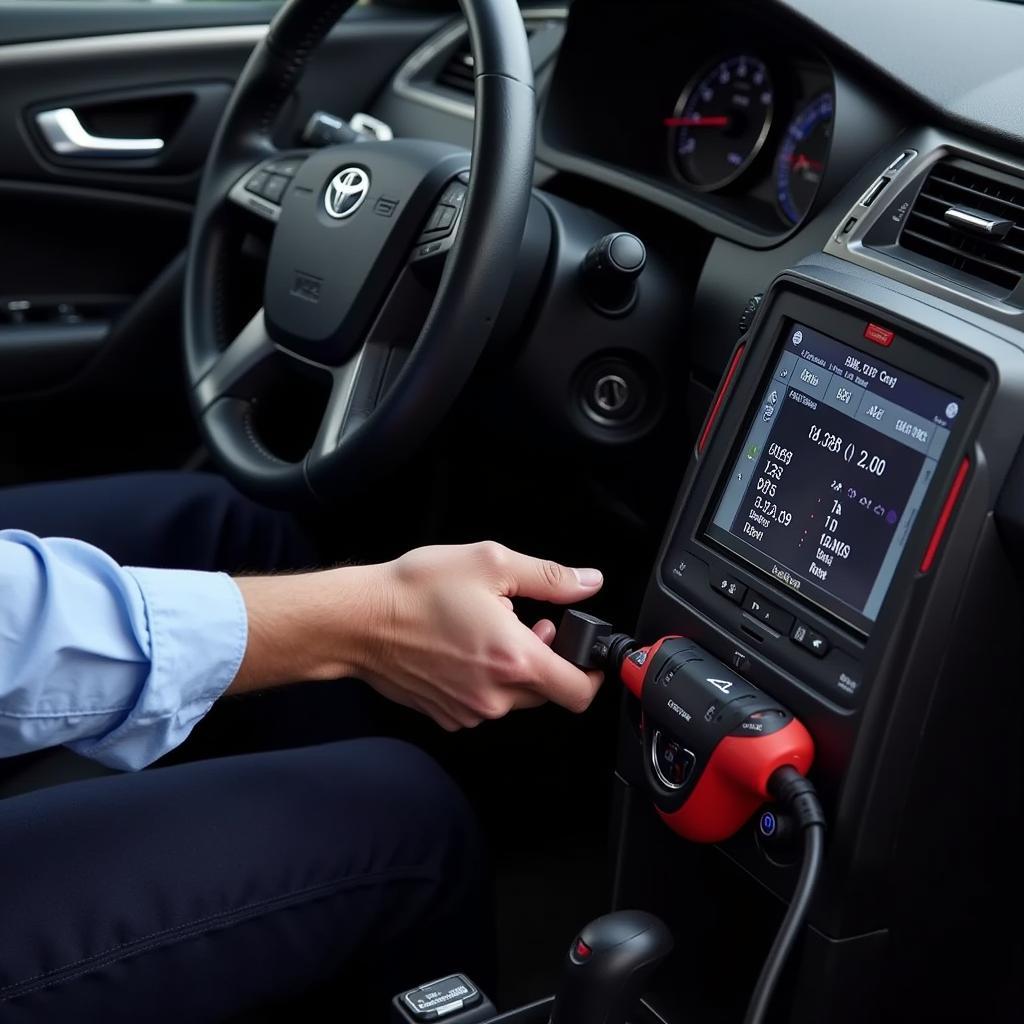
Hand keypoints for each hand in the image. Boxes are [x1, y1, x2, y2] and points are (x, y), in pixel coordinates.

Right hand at [361, 542, 604, 729]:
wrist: (359, 620)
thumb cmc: (417, 590)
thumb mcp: (491, 564)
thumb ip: (549, 576)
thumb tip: (589, 582)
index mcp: (514, 660)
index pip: (579, 692)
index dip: (592, 672)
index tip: (585, 652)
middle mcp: (494, 696)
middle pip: (548, 693)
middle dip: (546, 660)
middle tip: (525, 624)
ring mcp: (468, 711)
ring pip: (514, 699)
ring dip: (513, 669)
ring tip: (487, 631)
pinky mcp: (446, 715)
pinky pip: (483, 704)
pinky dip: (484, 681)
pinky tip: (463, 649)